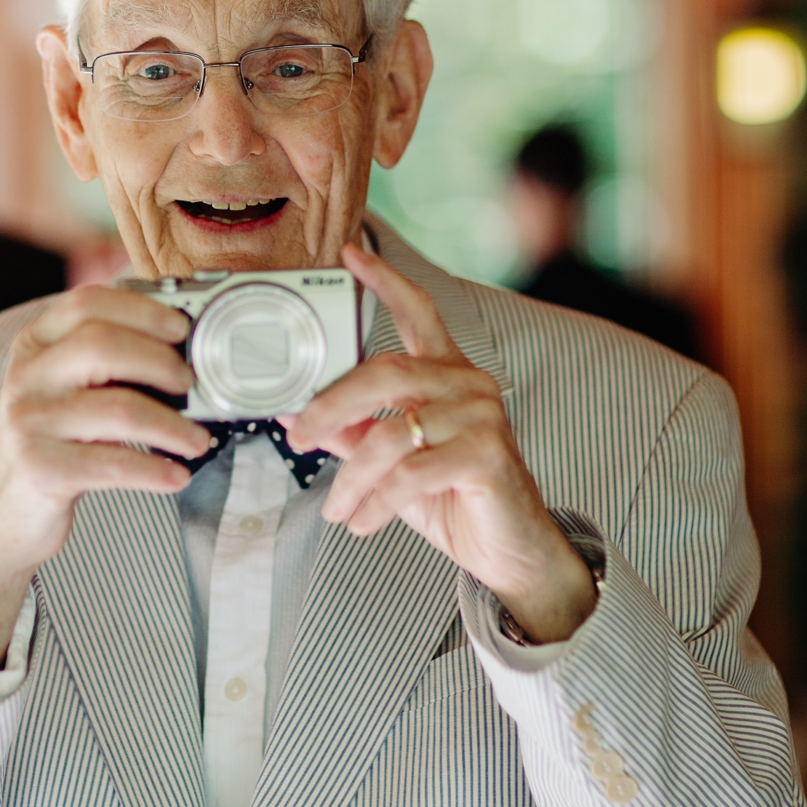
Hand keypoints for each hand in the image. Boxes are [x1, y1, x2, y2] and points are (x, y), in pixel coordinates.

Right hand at [0, 287, 208, 669]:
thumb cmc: (48, 443)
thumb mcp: (61, 388)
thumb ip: (104, 360)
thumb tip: (181, 348)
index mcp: (34, 344)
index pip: (88, 303)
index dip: (142, 309)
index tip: (180, 327)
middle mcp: (26, 376)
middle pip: (103, 345)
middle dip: (161, 361)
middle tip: (191, 384)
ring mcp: (29, 422)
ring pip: (118, 408)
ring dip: (171, 425)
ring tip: (196, 439)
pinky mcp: (40, 469)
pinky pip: (113, 464)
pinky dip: (155, 470)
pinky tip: (176, 474)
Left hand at [283, 245, 596, 643]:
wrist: (511, 551)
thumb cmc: (451, 499)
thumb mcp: (393, 463)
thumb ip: (353, 433)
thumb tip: (296, 416)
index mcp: (447, 374)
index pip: (418, 312)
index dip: (385, 281)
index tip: (349, 254)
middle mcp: (468, 384)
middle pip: (387, 371)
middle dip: (332, 403)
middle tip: (298, 437)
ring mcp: (482, 416)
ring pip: (393, 433)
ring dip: (352, 477)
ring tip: (335, 509)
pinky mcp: (487, 455)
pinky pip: (412, 473)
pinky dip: (377, 502)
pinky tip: (362, 522)